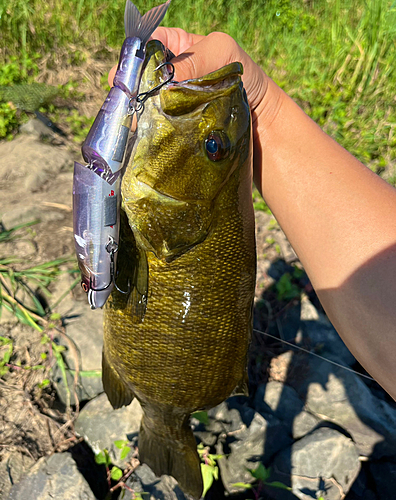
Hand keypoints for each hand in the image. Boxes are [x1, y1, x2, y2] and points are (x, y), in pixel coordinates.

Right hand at [108, 28, 272, 118]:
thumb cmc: (244, 77)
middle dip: (130, 89)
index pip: (144, 47)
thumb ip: (193, 60)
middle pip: (136, 78)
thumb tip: (164, 82)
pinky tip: (146, 135)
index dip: (134, 59)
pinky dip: (146, 130)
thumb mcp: (222, 53)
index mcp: (175, 47)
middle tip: (130, 102)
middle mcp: (166, 74)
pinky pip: (152, 127)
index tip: (129, 75)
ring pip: (140, 104)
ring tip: (138, 122)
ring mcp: (166, 103)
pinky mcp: (170, 127)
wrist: (259, 121)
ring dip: (136, 113)